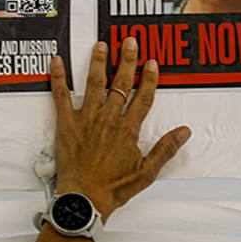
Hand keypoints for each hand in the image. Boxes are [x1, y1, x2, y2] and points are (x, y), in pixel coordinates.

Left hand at [50, 37, 189, 222]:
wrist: (84, 200)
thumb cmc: (114, 189)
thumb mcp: (147, 173)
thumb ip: (166, 149)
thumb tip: (185, 132)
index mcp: (128, 130)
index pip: (143, 98)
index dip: (149, 78)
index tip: (152, 62)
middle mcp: (108, 119)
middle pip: (121, 84)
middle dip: (127, 61)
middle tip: (130, 41)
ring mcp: (86, 119)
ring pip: (94, 84)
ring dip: (98, 62)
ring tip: (101, 44)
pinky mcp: (66, 123)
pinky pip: (60, 96)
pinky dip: (57, 77)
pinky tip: (56, 61)